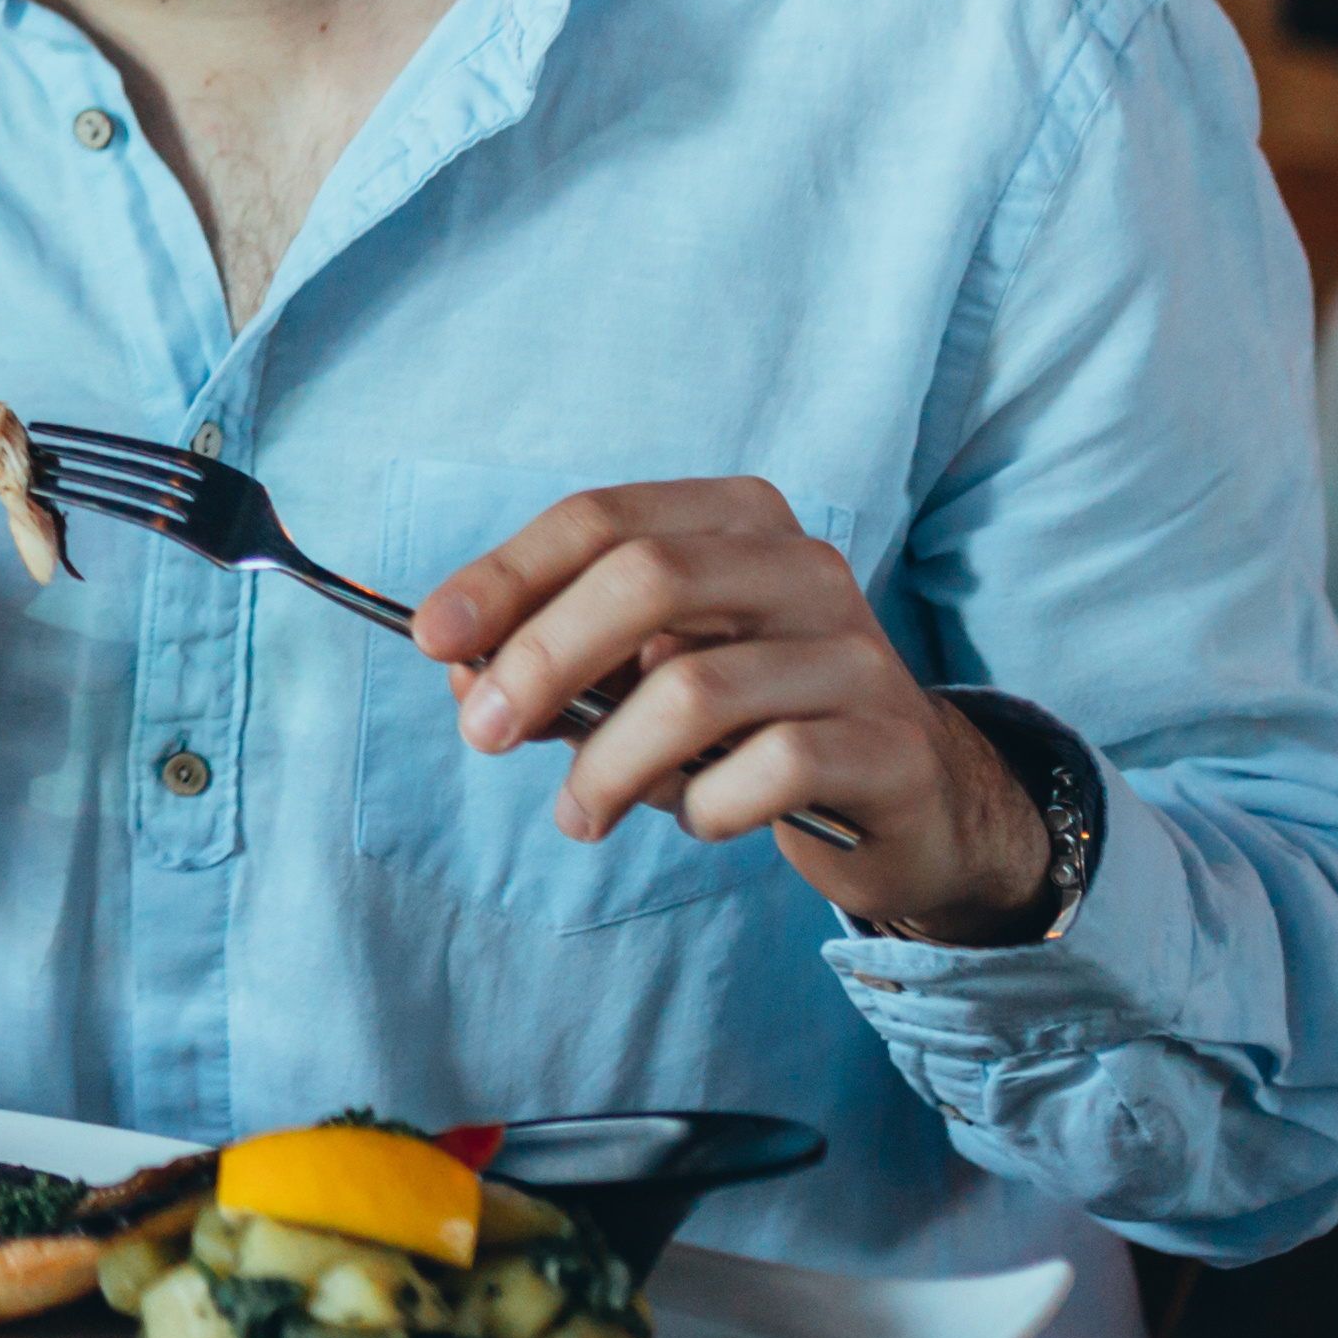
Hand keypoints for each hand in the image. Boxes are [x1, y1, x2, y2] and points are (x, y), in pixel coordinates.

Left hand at [410, 480, 1052, 940]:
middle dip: (542, 658)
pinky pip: (768, 769)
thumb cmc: (748, 724)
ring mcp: (856, 650)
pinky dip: (707, 805)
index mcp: (737, 519)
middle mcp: (803, 565)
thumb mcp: (642, 684)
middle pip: (644, 580)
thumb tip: (462, 672)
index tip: (432, 639)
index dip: (505, 576)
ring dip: (608, 762)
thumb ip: (559, 670)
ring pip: (695, 688)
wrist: (905, 799)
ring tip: (578, 814)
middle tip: (482, 734)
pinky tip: (700, 818)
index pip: (601, 519)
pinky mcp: (888, 742)